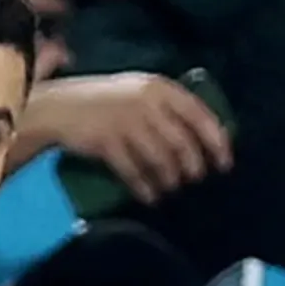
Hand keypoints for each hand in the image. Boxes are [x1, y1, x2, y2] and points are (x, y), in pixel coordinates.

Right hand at [33, 73, 232, 204]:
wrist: (60, 107)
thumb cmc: (106, 101)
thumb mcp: (139, 91)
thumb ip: (167, 107)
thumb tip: (202, 138)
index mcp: (160, 88)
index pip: (199, 115)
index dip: (216, 141)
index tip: (224, 162)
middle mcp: (146, 103)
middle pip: (182, 142)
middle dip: (192, 166)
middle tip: (193, 179)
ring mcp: (125, 123)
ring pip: (160, 160)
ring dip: (170, 179)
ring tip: (170, 188)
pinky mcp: (106, 143)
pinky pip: (133, 172)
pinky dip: (144, 188)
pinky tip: (150, 197)